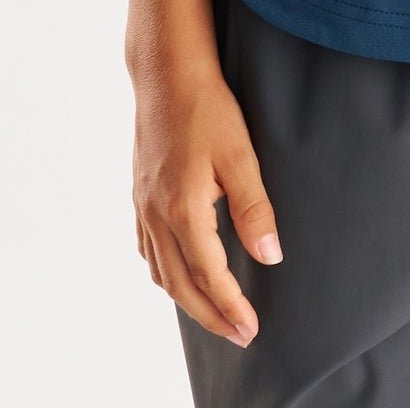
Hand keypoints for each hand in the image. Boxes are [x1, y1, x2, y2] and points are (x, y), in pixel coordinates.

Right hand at [131, 63, 283, 347]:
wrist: (167, 74)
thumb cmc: (207, 108)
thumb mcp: (241, 155)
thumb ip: (254, 208)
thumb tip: (270, 255)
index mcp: (183, 210)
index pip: (209, 276)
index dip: (231, 307)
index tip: (251, 329)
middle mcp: (156, 215)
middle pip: (181, 285)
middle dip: (211, 315)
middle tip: (239, 335)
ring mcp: (143, 206)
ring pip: (161, 271)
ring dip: (187, 300)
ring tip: (214, 313)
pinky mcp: (139, 194)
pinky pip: (147, 250)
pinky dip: (165, 273)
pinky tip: (179, 273)